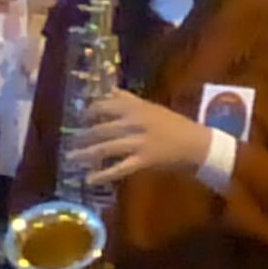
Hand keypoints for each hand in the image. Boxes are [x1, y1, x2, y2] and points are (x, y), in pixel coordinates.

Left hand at [63, 89, 211, 188]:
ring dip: (86, 154)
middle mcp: (135, 122)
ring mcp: (140, 142)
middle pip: (102, 128)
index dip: (89, 111)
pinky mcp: (144, 160)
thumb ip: (129, 100)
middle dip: (82, 136)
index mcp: (137, 107)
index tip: (78, 116)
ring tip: (72, 158)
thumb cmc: (174, 125)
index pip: (105, 104)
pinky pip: (120, 168)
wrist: (197, 144)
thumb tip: (109, 89)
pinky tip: (90, 179)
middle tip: (70, 141)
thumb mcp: (151, 108)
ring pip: (107, 147)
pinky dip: (103, 174)